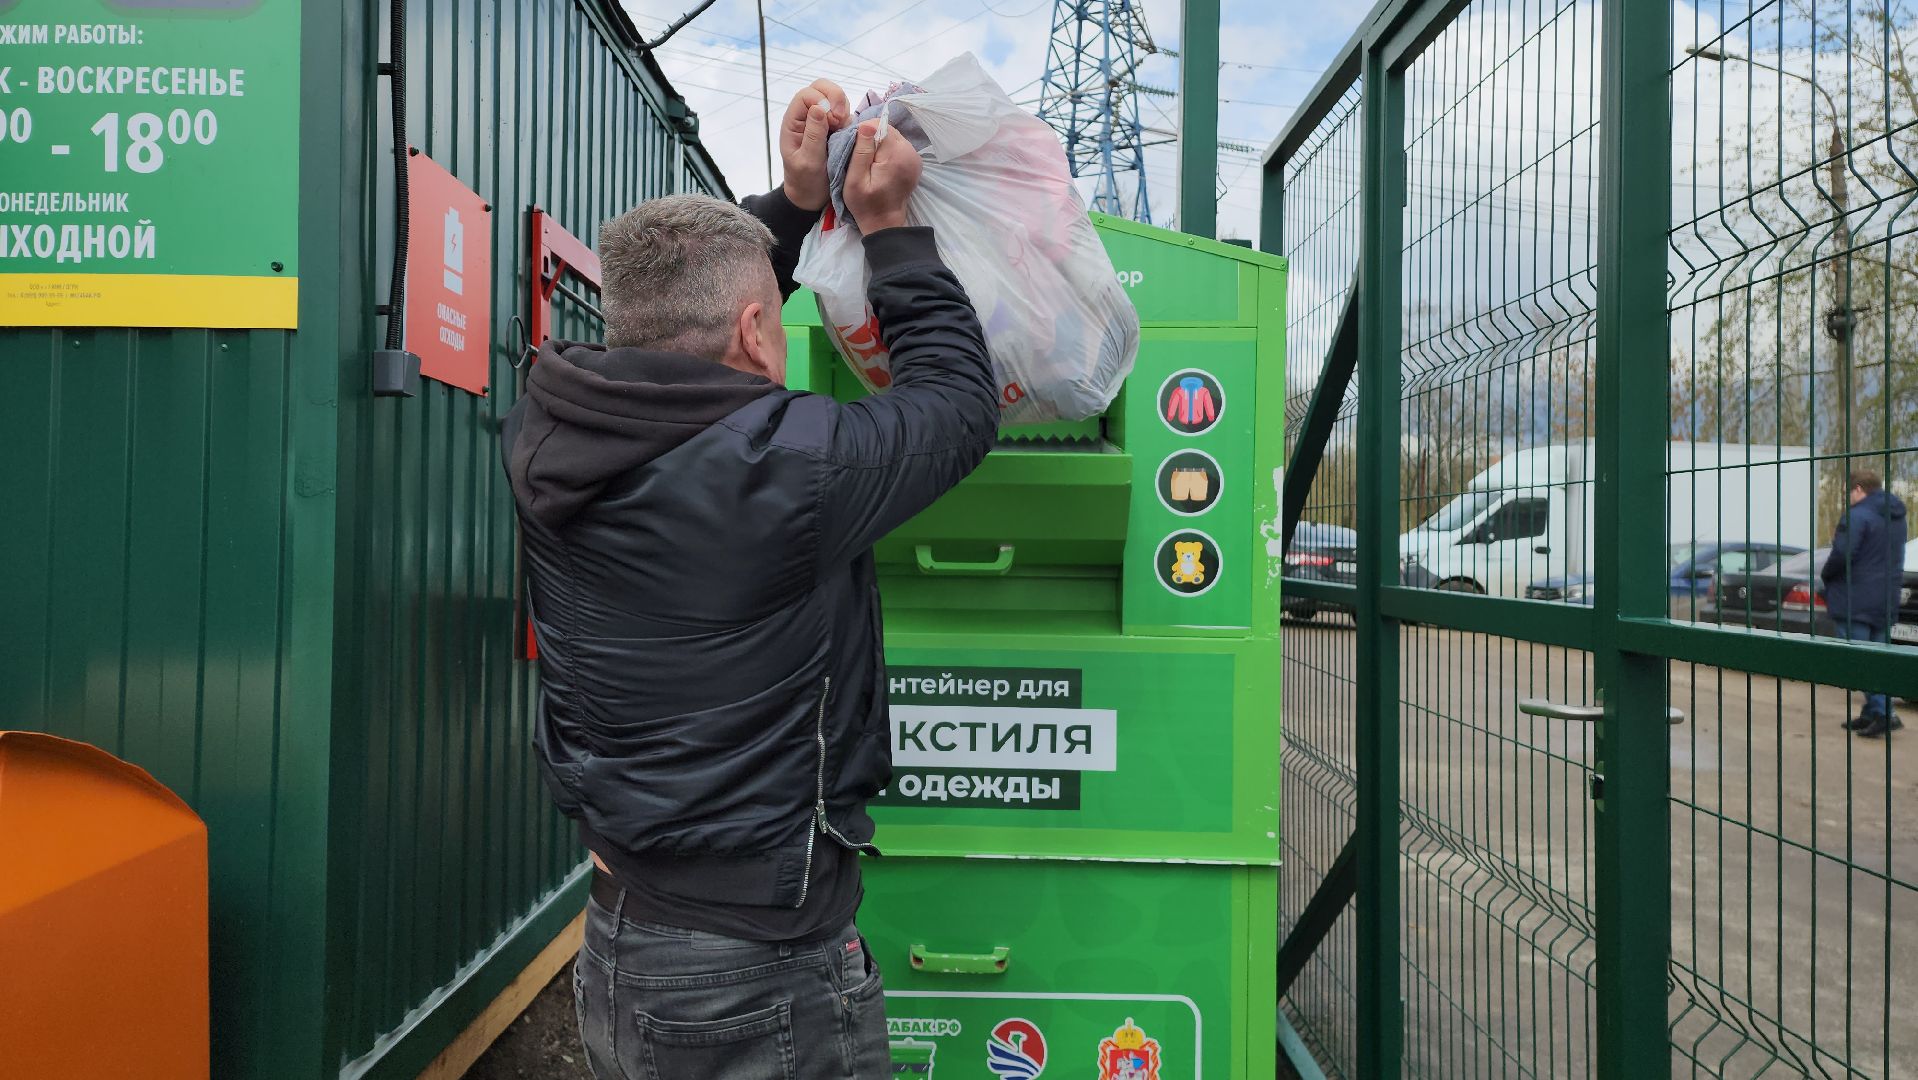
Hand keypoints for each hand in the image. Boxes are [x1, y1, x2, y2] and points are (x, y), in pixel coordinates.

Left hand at [780, 78, 849, 211]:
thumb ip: (813, 135)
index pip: (806, 95)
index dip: (822, 101)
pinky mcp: (834, 127)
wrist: (811, 197)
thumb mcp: (808, 162)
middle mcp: (806, 117)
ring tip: (844, 127)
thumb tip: (819, 108)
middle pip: (820, 87)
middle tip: (841, 119)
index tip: (833, 122)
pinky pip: (844, 110)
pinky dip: (849, 117)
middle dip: (835, 97)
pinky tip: (849, 132)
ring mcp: (821, 120)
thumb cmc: (805, 181)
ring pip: (834, 96)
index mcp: (793, 123)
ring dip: (844, 107)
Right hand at [842, 119, 922, 232]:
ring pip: (893, 136)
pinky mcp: (914, 161)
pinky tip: (878, 165)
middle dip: (873, 137)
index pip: (880, 125)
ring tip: (869, 161)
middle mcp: (910, 153)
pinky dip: (886, 150)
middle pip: (888, 130)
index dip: (864, 132)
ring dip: (879, 144)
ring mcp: (915, 157)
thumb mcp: (855, 179)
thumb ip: (861, 151)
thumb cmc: (865, 204)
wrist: (884, 222)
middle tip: (860, 156)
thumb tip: (867, 125)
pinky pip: (898, 145)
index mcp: (896, 155)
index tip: (855, 147)